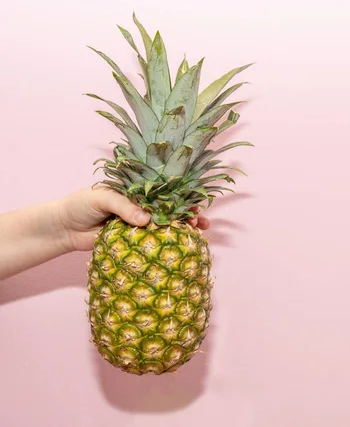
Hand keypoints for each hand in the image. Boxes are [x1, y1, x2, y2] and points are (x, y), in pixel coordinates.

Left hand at [56, 186, 209, 251]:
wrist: (62, 228)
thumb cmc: (80, 204)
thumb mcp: (102, 197)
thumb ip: (124, 206)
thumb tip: (146, 220)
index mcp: (136, 190)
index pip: (164, 190)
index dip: (181, 196)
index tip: (194, 202)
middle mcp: (141, 206)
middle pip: (170, 209)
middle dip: (188, 214)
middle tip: (200, 221)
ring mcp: (138, 224)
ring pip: (165, 226)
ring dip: (182, 230)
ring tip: (197, 233)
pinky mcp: (133, 241)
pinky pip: (153, 243)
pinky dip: (167, 245)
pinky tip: (180, 247)